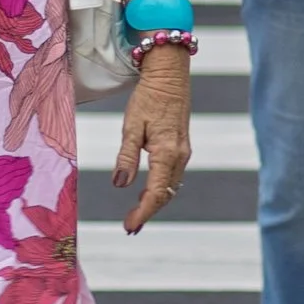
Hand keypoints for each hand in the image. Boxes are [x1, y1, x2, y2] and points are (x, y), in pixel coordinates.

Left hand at [112, 47, 191, 232]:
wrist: (170, 76)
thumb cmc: (148, 97)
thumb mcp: (131, 125)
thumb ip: (127, 156)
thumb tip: (119, 184)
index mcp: (167, 153)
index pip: (156, 193)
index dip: (143, 213)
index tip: (129, 227)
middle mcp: (180, 157)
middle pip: (166, 194)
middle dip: (148, 212)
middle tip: (130, 226)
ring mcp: (183, 153)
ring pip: (171, 187)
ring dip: (155, 202)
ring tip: (136, 215)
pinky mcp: (182, 148)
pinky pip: (172, 176)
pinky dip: (161, 189)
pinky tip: (147, 193)